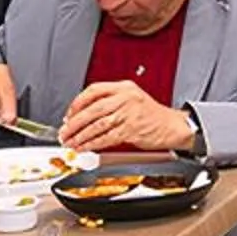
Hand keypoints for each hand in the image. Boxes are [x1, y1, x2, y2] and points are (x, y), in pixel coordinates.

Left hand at [59, 79, 196, 153]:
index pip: (94, 90)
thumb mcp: (132, 100)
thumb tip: (83, 116)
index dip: (77, 103)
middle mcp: (126, 97)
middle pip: (92, 109)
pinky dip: (91, 144)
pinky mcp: (131, 129)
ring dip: (80, 136)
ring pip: (96, 125)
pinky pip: (105, 137)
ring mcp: (129, 113)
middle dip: (74, 123)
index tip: (68, 115)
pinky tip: (84, 148)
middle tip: (64, 132)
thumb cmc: (152, 116)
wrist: (172, 126)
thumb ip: (111, 103)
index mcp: (124, 87)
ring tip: (70, 143)